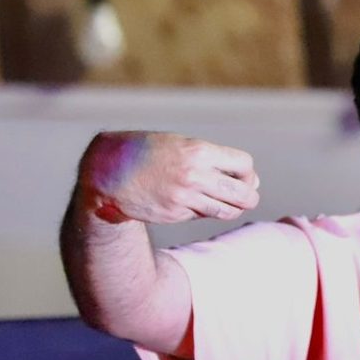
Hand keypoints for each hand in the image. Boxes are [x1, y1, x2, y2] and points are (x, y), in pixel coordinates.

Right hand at [77, 131, 259, 224]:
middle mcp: (194, 175)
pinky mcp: (175, 213)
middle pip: (243, 193)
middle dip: (249, 197)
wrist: (108, 171)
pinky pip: (203, 215)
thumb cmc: (148, 153)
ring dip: (232, 208)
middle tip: (246, 196)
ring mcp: (185, 197)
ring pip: (227, 210)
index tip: (242, 176)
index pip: (244, 165)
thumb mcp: (179, 144)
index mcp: (198, 151)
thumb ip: (211, 158)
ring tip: (226, 202)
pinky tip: (194, 202)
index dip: (247, 173)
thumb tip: (251, 180)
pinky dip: (205, 211)